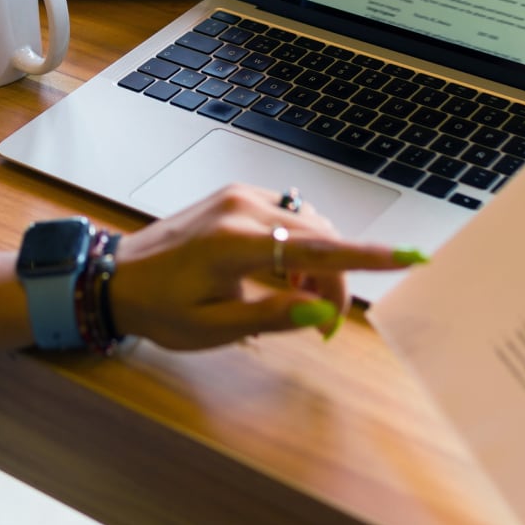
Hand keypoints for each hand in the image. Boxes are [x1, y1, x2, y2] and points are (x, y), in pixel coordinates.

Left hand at [108, 184, 422, 349]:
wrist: (115, 276)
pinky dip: (298, 246)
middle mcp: (240, 209)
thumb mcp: (213, 328)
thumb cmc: (159, 308)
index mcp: (234, 244)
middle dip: (335, 280)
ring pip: (308, 226)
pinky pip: (287, 217)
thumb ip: (272, 318)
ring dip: (317, 263)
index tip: (409, 257)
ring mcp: (238, 196)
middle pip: (320, 239)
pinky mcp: (235, 195)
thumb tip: (321, 310)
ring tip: (295, 300)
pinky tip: (282, 276)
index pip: (316, 249)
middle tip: (323, 326)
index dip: (368, 257)